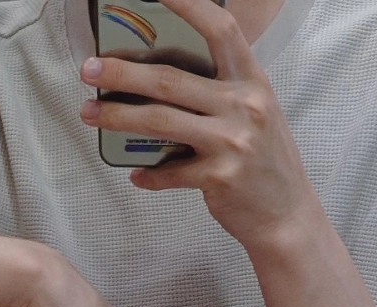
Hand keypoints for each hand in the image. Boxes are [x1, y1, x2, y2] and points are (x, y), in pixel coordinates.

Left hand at [81, 0, 318, 252]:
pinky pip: (170, 172)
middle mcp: (243, 105)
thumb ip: (223, 91)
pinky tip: (136, 174)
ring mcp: (231, 142)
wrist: (287, 215)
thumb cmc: (266, 162)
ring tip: (89, 112)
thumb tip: (166, 80)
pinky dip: (149, 175)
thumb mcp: (257, 112)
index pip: (220, 29)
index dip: (188, 5)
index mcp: (253, 80)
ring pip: (160, 121)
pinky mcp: (218, 177)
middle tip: (90, 69)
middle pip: (170, 79)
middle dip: (122, 72)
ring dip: (118, 116)